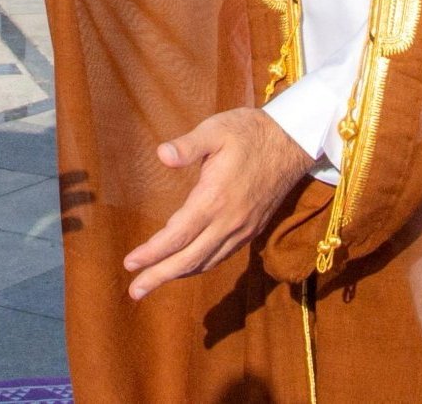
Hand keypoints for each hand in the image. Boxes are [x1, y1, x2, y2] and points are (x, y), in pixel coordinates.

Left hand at [123, 109, 314, 300]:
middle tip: (134, 291)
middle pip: (190, 259)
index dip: (153, 253)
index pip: (178, 236)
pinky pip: (221, 256)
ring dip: (178, 275)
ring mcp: (242, 229)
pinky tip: (186, 265)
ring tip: (153, 282)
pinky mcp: (251, 230)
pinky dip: (200, 265)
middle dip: (159, 276)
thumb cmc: (248, 132)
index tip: (130, 263)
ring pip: (206, 262)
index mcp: (215, 198)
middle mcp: (229, 221)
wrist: (291, 142)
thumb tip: (162, 154)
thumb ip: (188, 145)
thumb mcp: (216, 130)